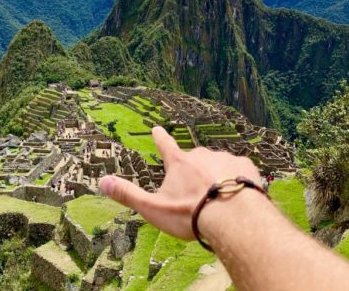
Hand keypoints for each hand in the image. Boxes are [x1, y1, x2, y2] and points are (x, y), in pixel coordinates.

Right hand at [99, 126, 260, 239]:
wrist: (234, 219)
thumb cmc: (191, 214)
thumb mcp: (154, 208)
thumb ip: (128, 195)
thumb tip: (102, 182)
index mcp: (179, 162)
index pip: (165, 145)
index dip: (160, 137)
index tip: (157, 128)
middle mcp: (201, 154)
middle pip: (194, 159)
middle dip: (193, 172)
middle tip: (196, 196)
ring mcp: (225, 158)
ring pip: (217, 165)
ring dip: (216, 178)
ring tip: (218, 201)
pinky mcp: (246, 166)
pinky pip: (238, 171)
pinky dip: (236, 180)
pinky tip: (237, 197)